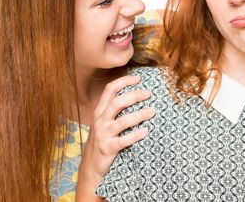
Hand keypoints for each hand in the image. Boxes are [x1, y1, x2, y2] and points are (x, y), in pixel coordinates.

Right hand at [75, 75, 154, 200]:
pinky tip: (146, 132)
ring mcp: (103, 135)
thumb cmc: (103, 141)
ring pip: (123, 121)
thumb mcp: (104, 123)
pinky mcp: (108, 148)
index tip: (138, 78)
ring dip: (139, 115)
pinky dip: (136, 135)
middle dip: (134, 95)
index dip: (124, 81)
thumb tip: (136, 95)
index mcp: (100, 112)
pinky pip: (123, 140)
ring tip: (152, 111)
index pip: (110, 90)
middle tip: (149, 94)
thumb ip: (114, 110)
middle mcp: (100, 121)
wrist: (91, 167)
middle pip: (117, 102)